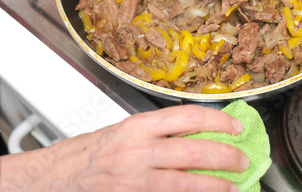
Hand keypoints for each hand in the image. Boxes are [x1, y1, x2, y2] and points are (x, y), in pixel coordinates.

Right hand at [0, 105, 246, 191]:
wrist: (58, 178)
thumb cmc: (92, 152)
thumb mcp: (127, 132)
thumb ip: (160, 133)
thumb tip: (200, 135)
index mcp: (138, 125)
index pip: (187, 117)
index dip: (218, 122)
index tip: (236, 127)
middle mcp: (137, 150)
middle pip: (193, 150)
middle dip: (225, 156)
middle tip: (242, 159)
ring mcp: (135, 178)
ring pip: (186, 181)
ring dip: (215, 184)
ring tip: (232, 185)